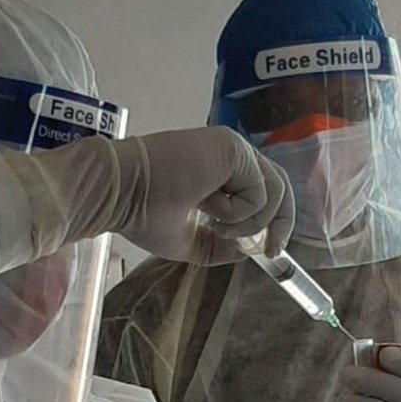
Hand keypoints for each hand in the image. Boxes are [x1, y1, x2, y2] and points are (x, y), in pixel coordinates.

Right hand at [110, 127, 293, 264]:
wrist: (120, 194)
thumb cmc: (141, 213)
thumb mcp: (188, 240)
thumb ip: (218, 246)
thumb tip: (247, 253)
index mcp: (220, 169)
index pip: (264, 190)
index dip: (274, 221)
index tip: (269, 252)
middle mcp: (231, 154)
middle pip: (279, 187)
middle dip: (280, 224)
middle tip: (270, 252)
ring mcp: (233, 148)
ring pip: (273, 192)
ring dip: (249, 223)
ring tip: (216, 226)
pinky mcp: (233, 149)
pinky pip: (259, 191)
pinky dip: (238, 213)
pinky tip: (207, 208)